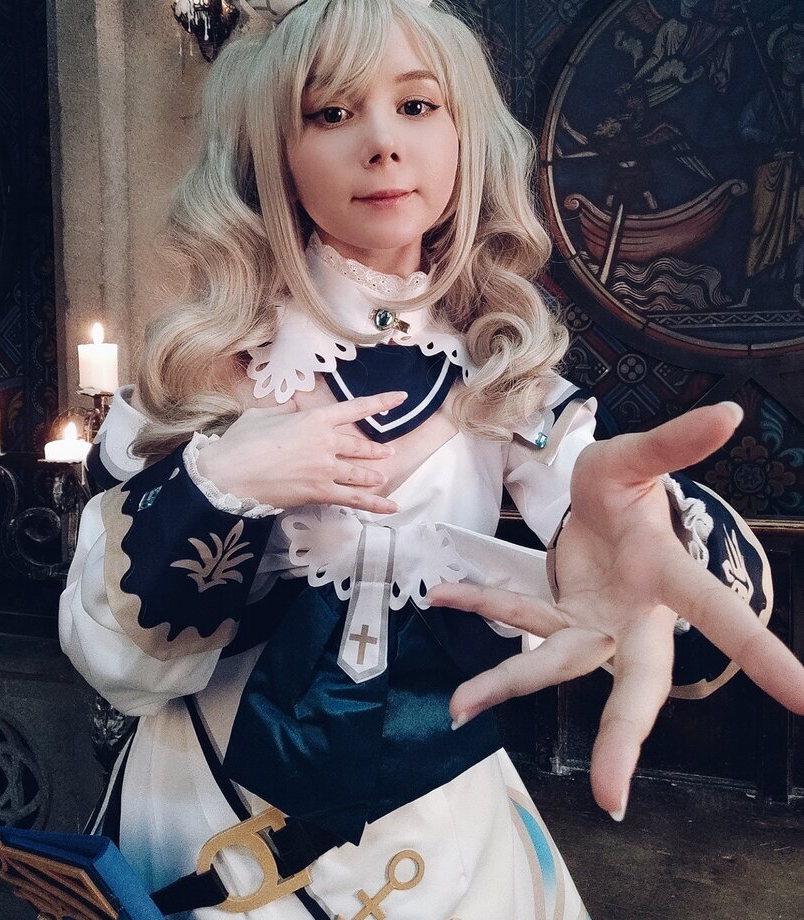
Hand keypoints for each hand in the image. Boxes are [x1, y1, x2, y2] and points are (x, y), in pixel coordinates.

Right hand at [196, 391, 406, 514]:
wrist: (229, 474)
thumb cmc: (241, 443)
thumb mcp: (262, 415)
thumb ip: (285, 411)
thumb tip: (294, 409)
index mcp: (314, 418)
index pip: (355, 408)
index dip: (381, 402)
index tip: (400, 398)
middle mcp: (326, 442)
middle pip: (358, 445)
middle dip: (374, 450)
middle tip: (385, 452)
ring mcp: (325, 468)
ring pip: (358, 472)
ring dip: (372, 474)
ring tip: (382, 476)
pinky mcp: (320, 492)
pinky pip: (353, 499)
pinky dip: (374, 504)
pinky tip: (391, 508)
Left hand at [429, 403, 803, 818]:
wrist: (600, 500)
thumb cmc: (626, 488)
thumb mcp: (638, 459)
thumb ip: (676, 442)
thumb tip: (730, 411)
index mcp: (666, 576)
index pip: (721, 614)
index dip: (764, 654)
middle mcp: (632, 615)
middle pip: (635, 681)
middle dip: (623, 734)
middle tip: (610, 796)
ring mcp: (590, 621)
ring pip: (554, 662)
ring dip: (507, 682)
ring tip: (460, 706)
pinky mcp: (555, 613)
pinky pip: (514, 614)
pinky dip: (479, 605)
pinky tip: (443, 597)